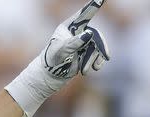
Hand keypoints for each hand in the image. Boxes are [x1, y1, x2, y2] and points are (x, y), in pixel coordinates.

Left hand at [5, 0, 109, 116]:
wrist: (48, 77)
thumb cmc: (51, 61)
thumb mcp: (61, 50)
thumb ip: (75, 42)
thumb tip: (89, 33)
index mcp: (68, 27)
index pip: (83, 14)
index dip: (93, 6)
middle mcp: (76, 33)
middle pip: (95, 34)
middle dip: (98, 48)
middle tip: (101, 58)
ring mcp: (82, 43)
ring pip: (97, 46)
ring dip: (94, 59)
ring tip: (86, 70)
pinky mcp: (85, 53)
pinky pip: (97, 54)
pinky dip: (97, 61)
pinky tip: (93, 69)